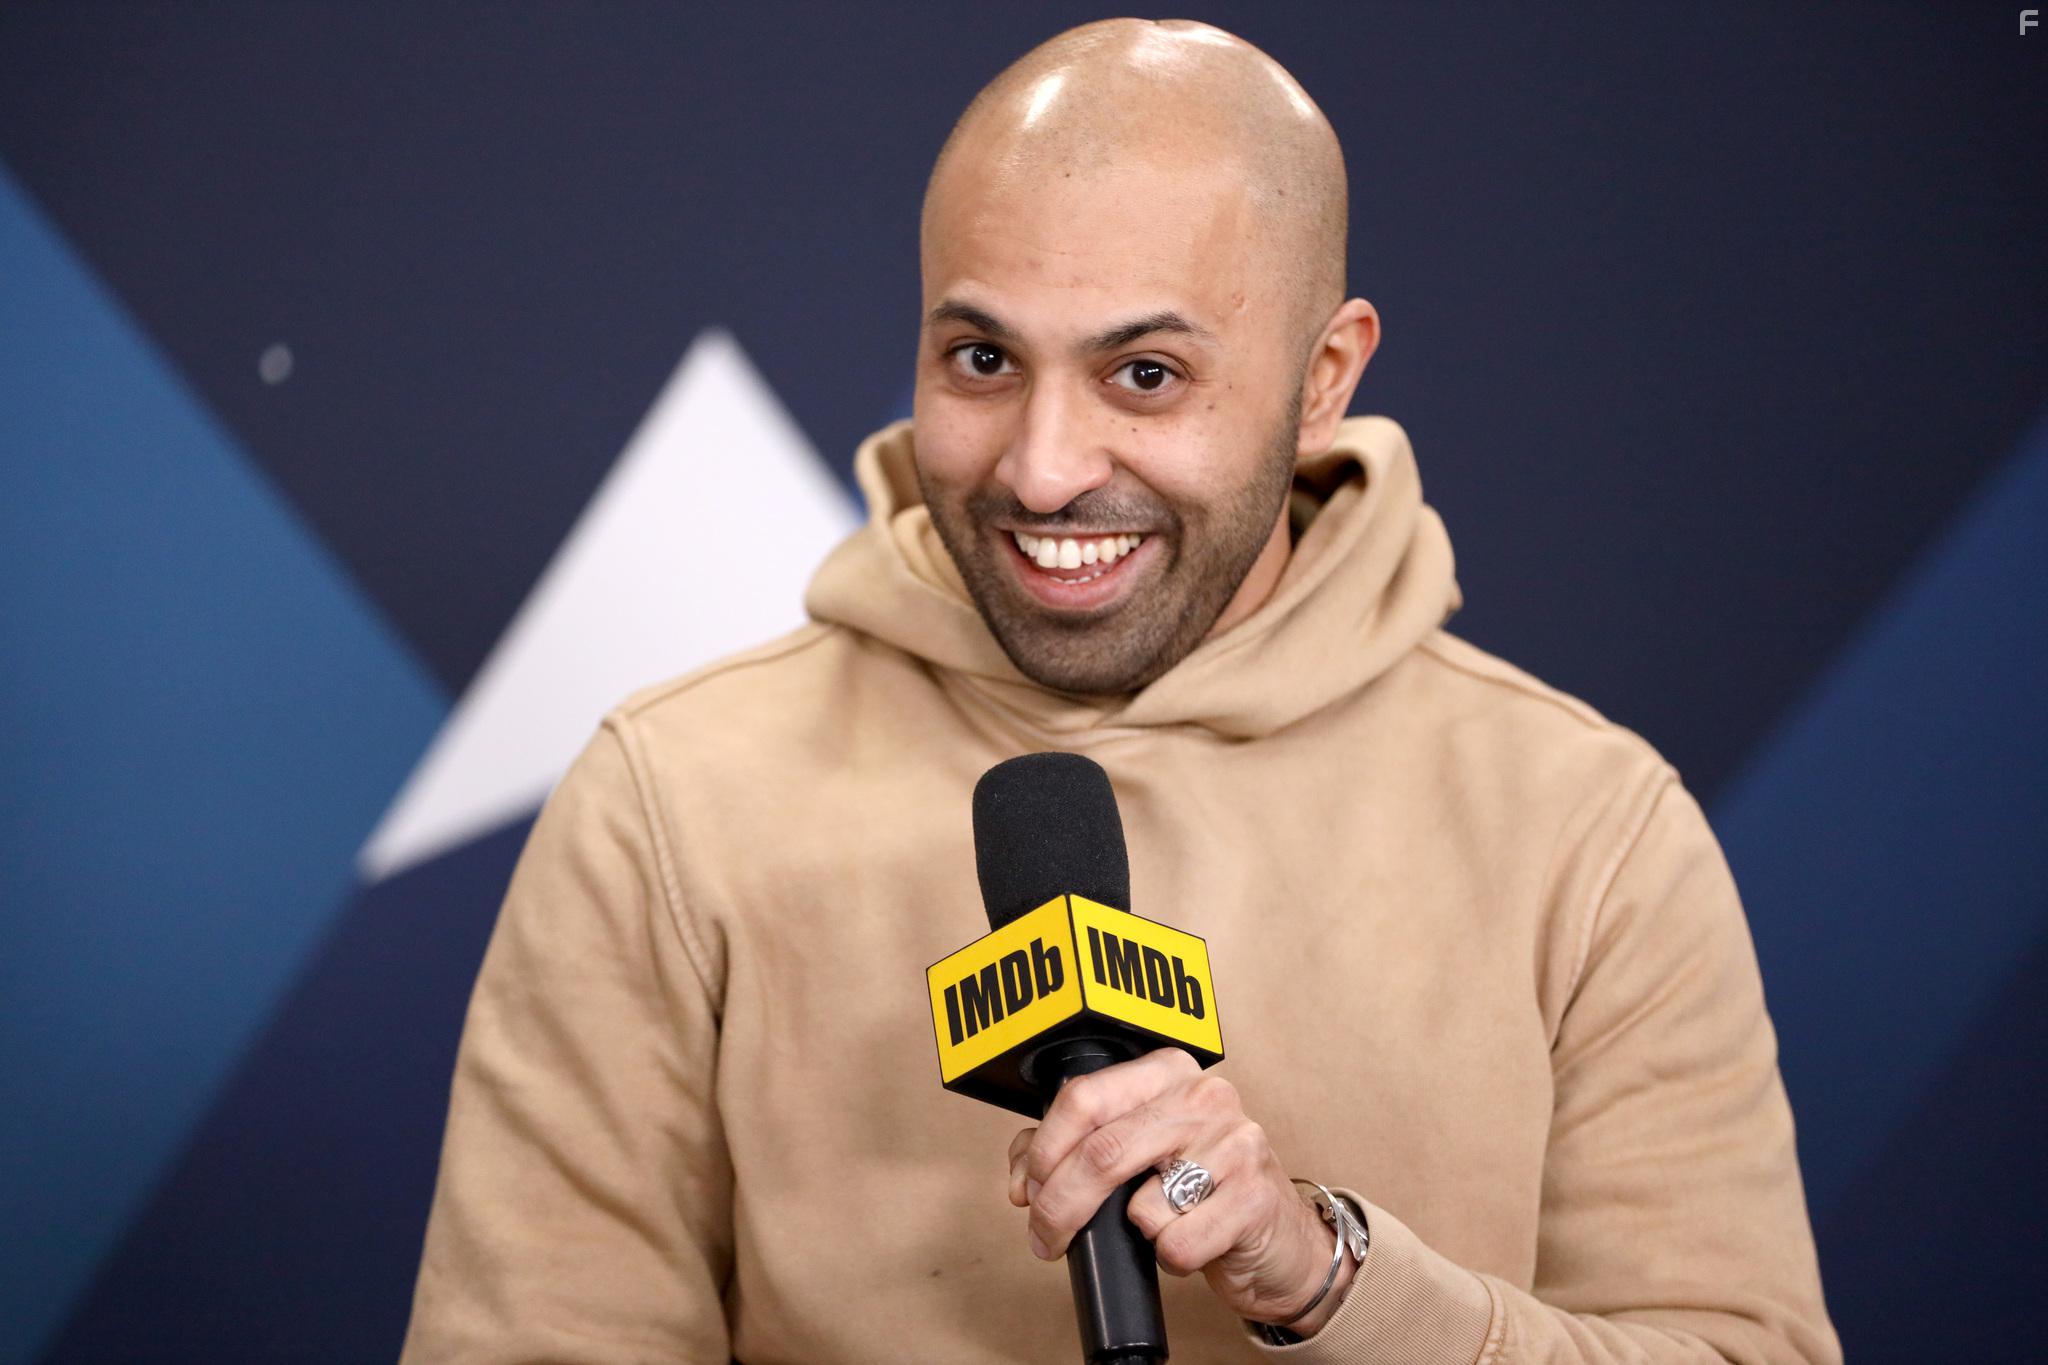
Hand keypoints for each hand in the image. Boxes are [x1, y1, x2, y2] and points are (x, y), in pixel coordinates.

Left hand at [1005, 1048, 1355, 1333]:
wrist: (1276, 1239)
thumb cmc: (1198, 1190)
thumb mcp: (1134, 1157)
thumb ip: (1069, 1153)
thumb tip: (1021, 1182)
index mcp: (1166, 1071)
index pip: (1084, 1098)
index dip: (1043, 1151)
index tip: (1029, 1190)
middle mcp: (1204, 1096)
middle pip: (1101, 1153)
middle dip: (1058, 1206)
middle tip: (1045, 1239)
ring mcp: (1236, 1143)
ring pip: (1139, 1206)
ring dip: (1132, 1234)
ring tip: (1153, 1229)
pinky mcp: (1255, 1196)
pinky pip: (1177, 1243)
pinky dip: (1170, 1256)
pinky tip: (1190, 1241)